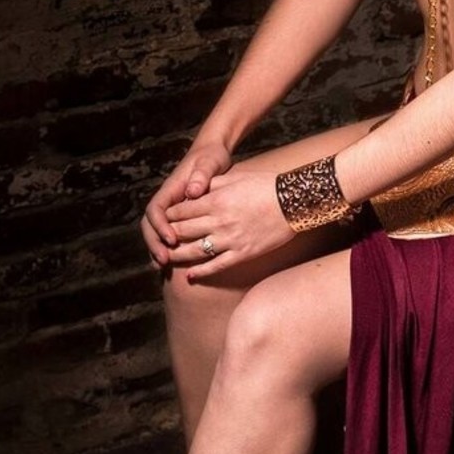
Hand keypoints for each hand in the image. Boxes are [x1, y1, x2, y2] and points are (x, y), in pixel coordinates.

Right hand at [141, 137, 232, 266]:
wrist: (212, 152)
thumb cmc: (210, 157)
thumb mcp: (209, 162)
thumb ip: (201, 176)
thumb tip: (192, 192)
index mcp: (171, 188)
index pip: (156, 209)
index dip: (160, 226)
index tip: (171, 239)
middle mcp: (168, 201)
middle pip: (150, 225)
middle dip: (154, 243)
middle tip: (164, 261)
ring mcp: (173, 209)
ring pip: (156, 232)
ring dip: (158, 248)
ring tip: (163, 267)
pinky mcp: (181, 216)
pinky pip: (169, 234)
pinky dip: (168, 248)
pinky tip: (173, 264)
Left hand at [164, 170, 294, 279]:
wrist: (294, 202)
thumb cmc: (267, 185)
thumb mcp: (237, 177)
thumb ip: (213, 184)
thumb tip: (195, 190)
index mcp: (215, 200)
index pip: (181, 211)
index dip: (168, 216)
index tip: (162, 220)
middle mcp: (218, 221)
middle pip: (183, 231)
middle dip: (168, 236)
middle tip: (159, 241)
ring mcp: (229, 239)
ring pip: (194, 251)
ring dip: (177, 256)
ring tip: (166, 259)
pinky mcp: (242, 253)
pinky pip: (216, 266)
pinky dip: (200, 272)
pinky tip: (190, 275)